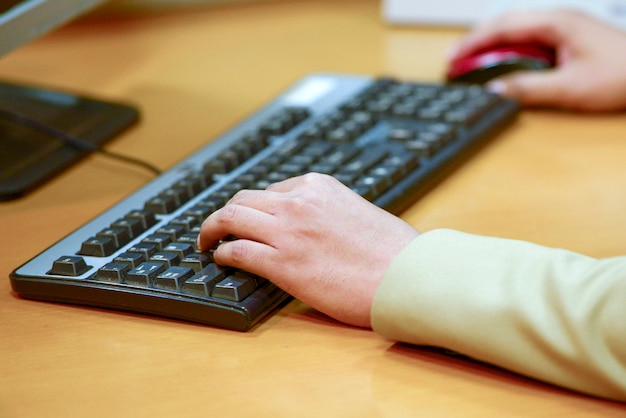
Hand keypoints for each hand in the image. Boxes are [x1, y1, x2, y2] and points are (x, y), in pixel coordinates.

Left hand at [197, 173, 419, 327]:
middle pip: (242, 199)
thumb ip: (330, 211)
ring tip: (205, 241)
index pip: (271, 190)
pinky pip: (236, 251)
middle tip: (217, 227)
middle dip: (226, 213)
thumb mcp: (359, 211)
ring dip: (211, 228)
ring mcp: (288, 232)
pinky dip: (221, 252)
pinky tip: (220, 259)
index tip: (250, 219)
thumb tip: (314, 224)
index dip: (256, 207)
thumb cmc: (394, 251)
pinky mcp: (283, 264)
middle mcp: (298, 203)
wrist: (407, 277)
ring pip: (230, 218)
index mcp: (319, 186)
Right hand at [449, 10, 625, 111]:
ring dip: (491, 48)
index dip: (473, 43)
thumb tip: (496, 90)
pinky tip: (501, 66)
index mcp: (556, 24)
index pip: (502, 28)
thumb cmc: (624, 74)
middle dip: (476, 43)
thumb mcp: (570, 87)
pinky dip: (508, 53)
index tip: (453, 58)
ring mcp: (563, 31)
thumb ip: (529, 88)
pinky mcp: (568, 43)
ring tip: (470, 64)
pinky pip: (529, 42)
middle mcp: (558, 22)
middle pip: (505, 26)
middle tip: (454, 61)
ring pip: (516, 33)